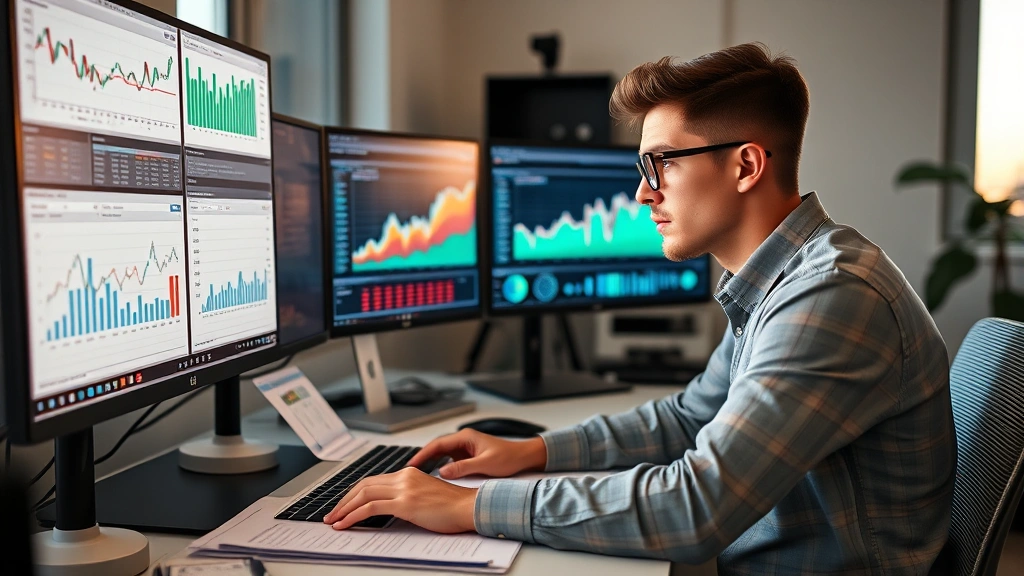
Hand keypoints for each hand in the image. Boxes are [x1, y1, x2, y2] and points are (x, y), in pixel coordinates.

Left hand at [323, 467, 476, 532]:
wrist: (470, 507)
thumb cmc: (454, 507)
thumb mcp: (426, 496)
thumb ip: (409, 496)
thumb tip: (392, 507)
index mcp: (409, 473)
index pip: (373, 481)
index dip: (355, 493)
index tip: (345, 504)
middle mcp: (404, 477)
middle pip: (364, 485)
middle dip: (344, 500)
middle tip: (333, 513)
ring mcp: (404, 489)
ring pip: (363, 495)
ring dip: (344, 508)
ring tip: (334, 521)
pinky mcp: (405, 503)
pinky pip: (370, 508)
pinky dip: (353, 516)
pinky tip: (345, 524)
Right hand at [406, 428, 546, 479]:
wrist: (522, 457)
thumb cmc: (508, 457)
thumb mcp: (485, 464)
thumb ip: (463, 467)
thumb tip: (442, 472)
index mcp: (466, 437)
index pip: (438, 444)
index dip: (423, 454)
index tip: (412, 464)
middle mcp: (463, 440)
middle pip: (436, 447)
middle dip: (422, 458)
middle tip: (408, 470)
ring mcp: (465, 447)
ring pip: (441, 453)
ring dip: (430, 461)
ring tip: (416, 474)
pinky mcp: (467, 455)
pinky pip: (449, 459)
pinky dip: (439, 465)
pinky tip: (433, 475)